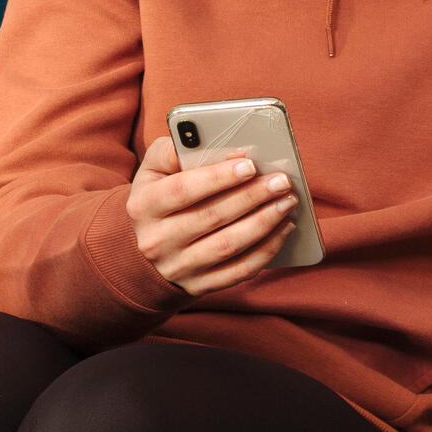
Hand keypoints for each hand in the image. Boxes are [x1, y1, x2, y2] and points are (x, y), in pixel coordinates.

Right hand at [128, 136, 295, 294]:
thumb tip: (220, 146)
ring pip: (229, 246)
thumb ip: (175, 150)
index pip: (183, 190)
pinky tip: (283, 229)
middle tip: (281, 181)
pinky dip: (267, 250)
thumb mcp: (154, 171)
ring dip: (265, 223)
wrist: (146, 252)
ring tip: (287, 202)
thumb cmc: (160, 198)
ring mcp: (178, 267)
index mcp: (144, 206)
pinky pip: (239, 271)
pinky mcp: (199, 286)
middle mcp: (157, 241)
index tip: (250, 164)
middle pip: (212, 217)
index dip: (218, 177)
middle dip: (252, 196)